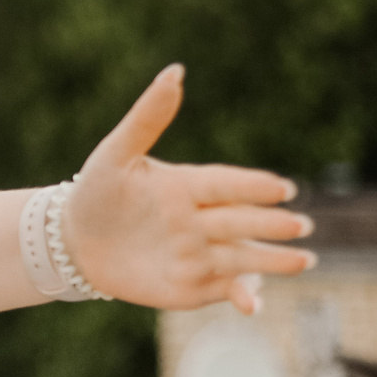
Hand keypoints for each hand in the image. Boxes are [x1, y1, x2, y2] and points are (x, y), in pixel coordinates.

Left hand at [68, 65, 316, 314]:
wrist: (71, 244)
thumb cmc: (95, 193)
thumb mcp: (114, 154)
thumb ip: (147, 117)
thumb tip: (175, 71)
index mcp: (188, 185)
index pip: (226, 184)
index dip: (251, 187)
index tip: (280, 188)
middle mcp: (202, 220)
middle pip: (241, 221)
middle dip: (271, 225)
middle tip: (300, 225)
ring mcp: (200, 254)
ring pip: (243, 257)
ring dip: (273, 260)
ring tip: (305, 261)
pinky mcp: (193, 286)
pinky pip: (224, 291)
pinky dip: (243, 297)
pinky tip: (255, 306)